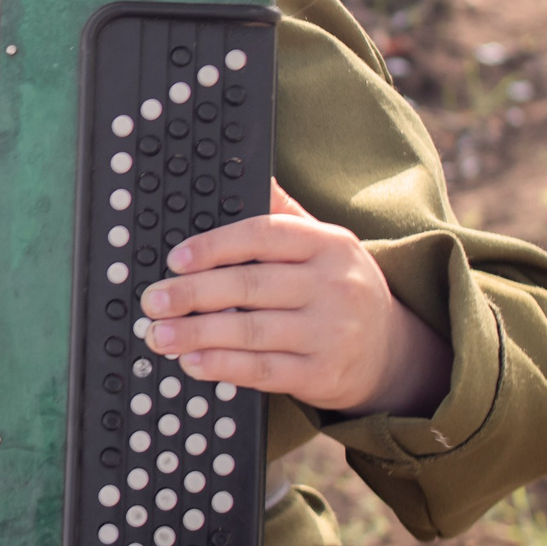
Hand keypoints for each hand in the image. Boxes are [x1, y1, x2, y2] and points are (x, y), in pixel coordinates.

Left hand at [137, 181, 451, 418]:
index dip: (215, 245)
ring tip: (159, 335)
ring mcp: (332, 333)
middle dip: (192, 294)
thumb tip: (249, 171)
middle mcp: (333, 286)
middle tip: (153, 301)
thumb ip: (284, 213)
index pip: (264, 235)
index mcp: (328, 244)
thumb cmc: (340, 287)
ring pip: (251, 331)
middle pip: (250, 285)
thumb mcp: (324, 243)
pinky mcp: (324, 374)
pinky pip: (265, 371)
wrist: (393, 350)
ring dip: (197, 334)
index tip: (176, 258)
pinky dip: (223, 367)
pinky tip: (193, 362)